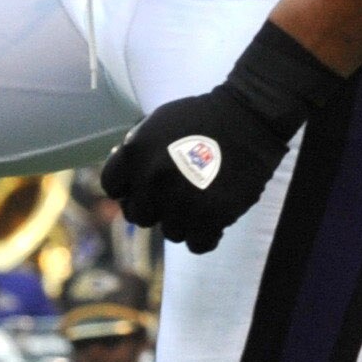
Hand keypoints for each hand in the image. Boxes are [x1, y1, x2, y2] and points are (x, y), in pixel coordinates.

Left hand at [97, 25, 345, 252]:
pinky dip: (206, 236)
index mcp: (134, 153)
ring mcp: (181, 200)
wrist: (248, 116)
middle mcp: (152, 180)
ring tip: (201, 201)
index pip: (113, 188)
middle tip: (177, 194)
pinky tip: (213, 220)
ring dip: (184, 221)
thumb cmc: (201, 118)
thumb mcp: (157, 123)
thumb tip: (121, 181)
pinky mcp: (211, 216)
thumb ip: (135, 151)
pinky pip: (198, 245)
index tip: (146, 184)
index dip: (130, 188)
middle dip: (156, 207)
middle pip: (139, 215)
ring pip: (170, 232)